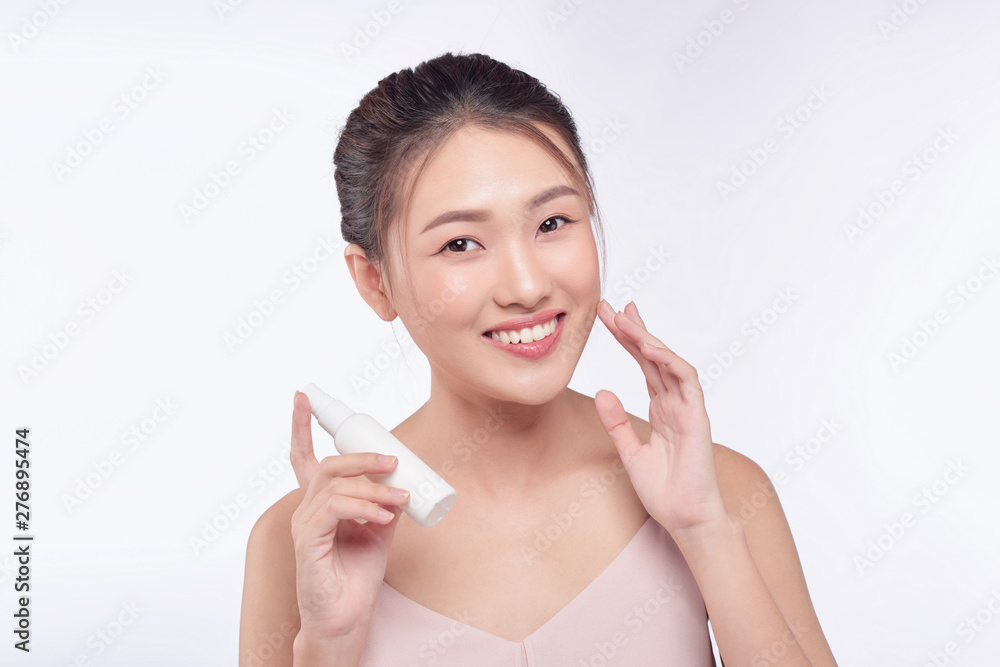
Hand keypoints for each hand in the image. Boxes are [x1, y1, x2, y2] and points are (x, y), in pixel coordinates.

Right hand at [288, 390, 409, 641]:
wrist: (347, 615)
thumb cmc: (357, 574)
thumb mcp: (379, 529)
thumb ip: (384, 502)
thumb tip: (402, 480)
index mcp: (321, 502)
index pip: (304, 458)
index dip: (302, 426)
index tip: (304, 397)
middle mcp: (307, 508)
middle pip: (329, 465)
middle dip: (363, 456)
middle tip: (394, 460)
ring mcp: (304, 524)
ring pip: (336, 485)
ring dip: (374, 488)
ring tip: (399, 499)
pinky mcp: (307, 541)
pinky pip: (334, 509)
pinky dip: (363, 506)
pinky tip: (382, 515)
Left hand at [593, 299, 729, 539]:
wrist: (685, 518)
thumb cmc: (664, 491)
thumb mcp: (630, 452)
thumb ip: (616, 423)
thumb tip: (602, 392)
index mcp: (661, 408)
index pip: (643, 365)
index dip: (627, 340)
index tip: (607, 318)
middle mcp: (675, 403)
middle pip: (654, 357)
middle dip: (633, 330)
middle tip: (612, 306)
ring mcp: (688, 408)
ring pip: (670, 363)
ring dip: (649, 339)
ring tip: (627, 320)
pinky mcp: (698, 417)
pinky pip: (686, 381)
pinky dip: (670, 362)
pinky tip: (651, 348)